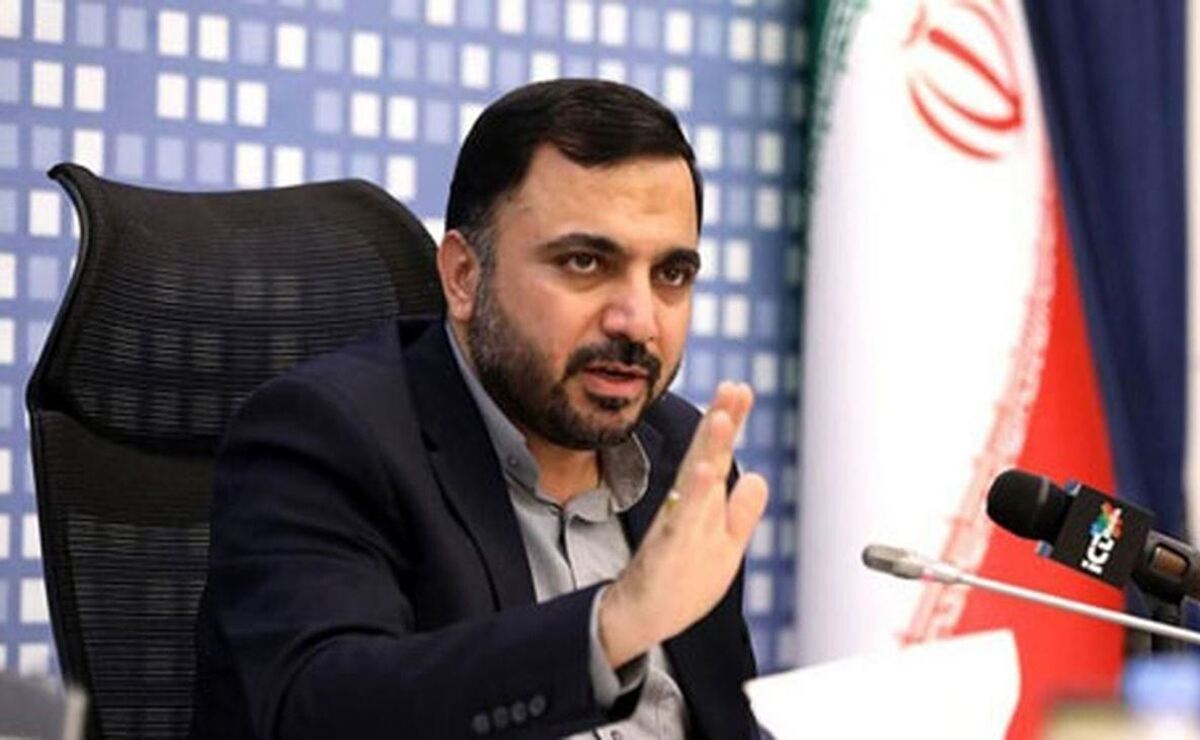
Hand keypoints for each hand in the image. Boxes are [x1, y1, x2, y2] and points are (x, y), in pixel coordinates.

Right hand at [598, 381, 768, 667]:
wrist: (639, 617)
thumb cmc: (679, 582)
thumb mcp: (724, 546)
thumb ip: (740, 512)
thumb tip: (757, 477)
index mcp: (701, 503)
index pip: (717, 454)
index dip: (728, 422)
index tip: (740, 388)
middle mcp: (687, 507)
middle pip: (706, 455)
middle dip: (720, 420)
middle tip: (733, 386)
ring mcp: (675, 526)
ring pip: (694, 481)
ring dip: (708, 448)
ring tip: (721, 417)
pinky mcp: (667, 550)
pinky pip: (682, 519)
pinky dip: (695, 496)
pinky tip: (706, 473)